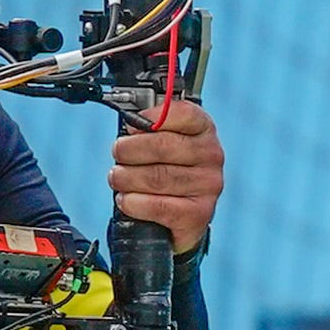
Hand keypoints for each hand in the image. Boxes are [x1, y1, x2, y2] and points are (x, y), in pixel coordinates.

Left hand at [111, 97, 224, 257]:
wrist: (180, 216)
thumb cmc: (166, 170)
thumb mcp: (162, 142)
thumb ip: (150, 128)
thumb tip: (131, 125)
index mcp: (203, 130)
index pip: (183, 113)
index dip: (151, 117)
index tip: (130, 127)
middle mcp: (211, 155)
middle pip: (162, 146)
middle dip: (128, 150)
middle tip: (118, 154)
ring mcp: (208, 185)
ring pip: (156, 177)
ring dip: (126, 178)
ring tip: (118, 178)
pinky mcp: (199, 213)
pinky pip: (158, 206)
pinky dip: (133, 203)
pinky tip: (127, 200)